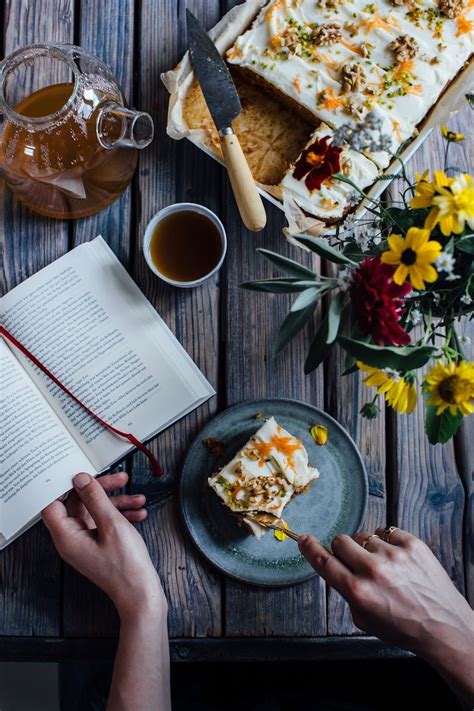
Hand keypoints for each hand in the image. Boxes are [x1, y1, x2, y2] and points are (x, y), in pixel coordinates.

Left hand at [42, 472, 165, 621]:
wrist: (141, 594)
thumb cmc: (126, 566)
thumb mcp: (112, 525)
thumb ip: (95, 499)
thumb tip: (81, 479)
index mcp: (67, 537)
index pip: (55, 503)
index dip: (68, 486)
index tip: (85, 473)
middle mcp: (72, 539)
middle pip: (80, 504)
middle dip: (102, 490)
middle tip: (120, 479)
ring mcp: (86, 542)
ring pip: (96, 511)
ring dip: (118, 502)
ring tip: (138, 498)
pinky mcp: (99, 545)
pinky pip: (106, 522)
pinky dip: (121, 515)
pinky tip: (139, 513)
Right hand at [299, 528, 473, 703]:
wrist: (443, 626)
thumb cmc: (403, 627)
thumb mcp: (364, 619)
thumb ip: (346, 592)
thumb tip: (336, 566)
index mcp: (358, 592)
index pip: (324, 562)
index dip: (309, 548)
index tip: (303, 539)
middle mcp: (373, 570)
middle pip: (341, 541)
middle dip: (344, 550)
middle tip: (356, 562)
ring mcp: (394, 555)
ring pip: (364, 536)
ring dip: (368, 549)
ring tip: (385, 567)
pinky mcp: (412, 544)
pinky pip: (386, 532)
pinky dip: (388, 543)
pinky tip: (397, 559)